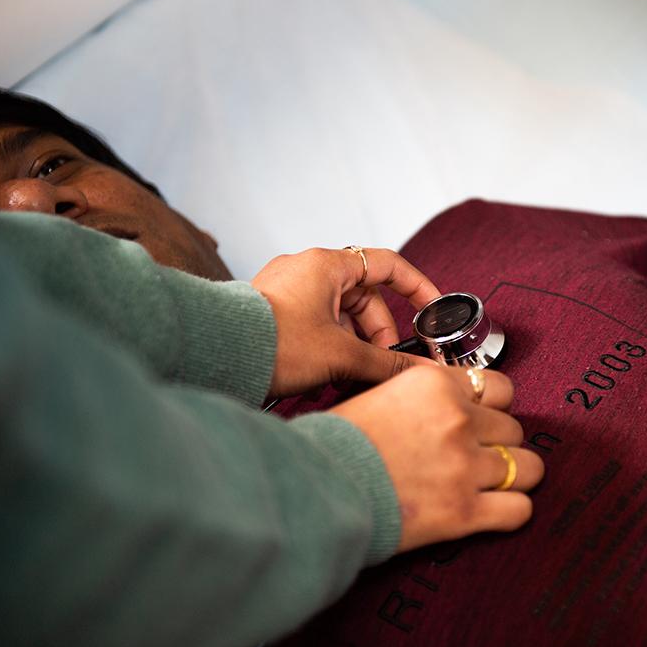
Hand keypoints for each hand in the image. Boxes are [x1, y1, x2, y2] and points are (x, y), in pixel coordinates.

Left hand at [251, 247, 441, 396]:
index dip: (417, 288)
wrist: (212, 357)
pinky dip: (326, 351)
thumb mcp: (341, 356)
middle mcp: (306, 270)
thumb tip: (421, 372)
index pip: (388, 265)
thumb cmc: (270, 343)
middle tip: (381, 366)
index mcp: (327, 265)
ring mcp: (287, 290)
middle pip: (363, 299)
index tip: (433, 311)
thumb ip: (387, 364)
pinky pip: (314, 327)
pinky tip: (321, 380)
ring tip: (345, 380)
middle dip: (377, 336)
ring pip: (338, 317)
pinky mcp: (273, 312)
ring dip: (350, 349)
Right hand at [330, 366, 544, 551]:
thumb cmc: (334, 446)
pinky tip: (495, 511)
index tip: (483, 420)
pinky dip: (512, 511)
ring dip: (514, 477)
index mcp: (435, 384)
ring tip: (493, 484)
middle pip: (514, 429)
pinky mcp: (464, 511)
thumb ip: (424, 396)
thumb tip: (449, 403)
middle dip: (499, 444)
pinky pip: (520, 509)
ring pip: (528, 467)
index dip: (493, 408)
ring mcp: (464, 465)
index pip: (500, 387)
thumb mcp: (380, 395)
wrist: (312, 491)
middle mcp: (457, 419)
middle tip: (476, 457)